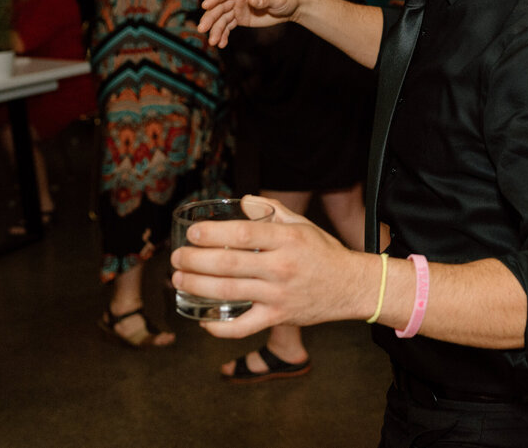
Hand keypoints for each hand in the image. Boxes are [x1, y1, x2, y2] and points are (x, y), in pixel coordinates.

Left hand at [170, 196, 366, 337]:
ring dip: (196, 286)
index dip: (211, 234)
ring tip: (179, 279)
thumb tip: (243, 200)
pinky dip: (218, 328)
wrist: (351, 286)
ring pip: (228, 292)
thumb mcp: (303, 225)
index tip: (192, 233)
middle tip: (177, 257)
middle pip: (227, 263)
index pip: (242, 234)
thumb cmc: (323, 252)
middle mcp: (281, 266)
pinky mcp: (278, 317)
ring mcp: (278, 294)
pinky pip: (242, 327)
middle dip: (194, 260)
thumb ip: (272, 212)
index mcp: (287, 239)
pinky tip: (203, 320)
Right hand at [198, 0, 299, 46]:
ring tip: (213, 42)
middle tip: (202, 29)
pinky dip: (223, 34)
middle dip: (210, 18)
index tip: (205, 5)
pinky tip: (221, 43)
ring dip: (216, 29)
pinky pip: (228, 26)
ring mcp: (237, 7)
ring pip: (222, 18)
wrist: (291, 7)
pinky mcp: (240, 18)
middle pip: (220, 6)